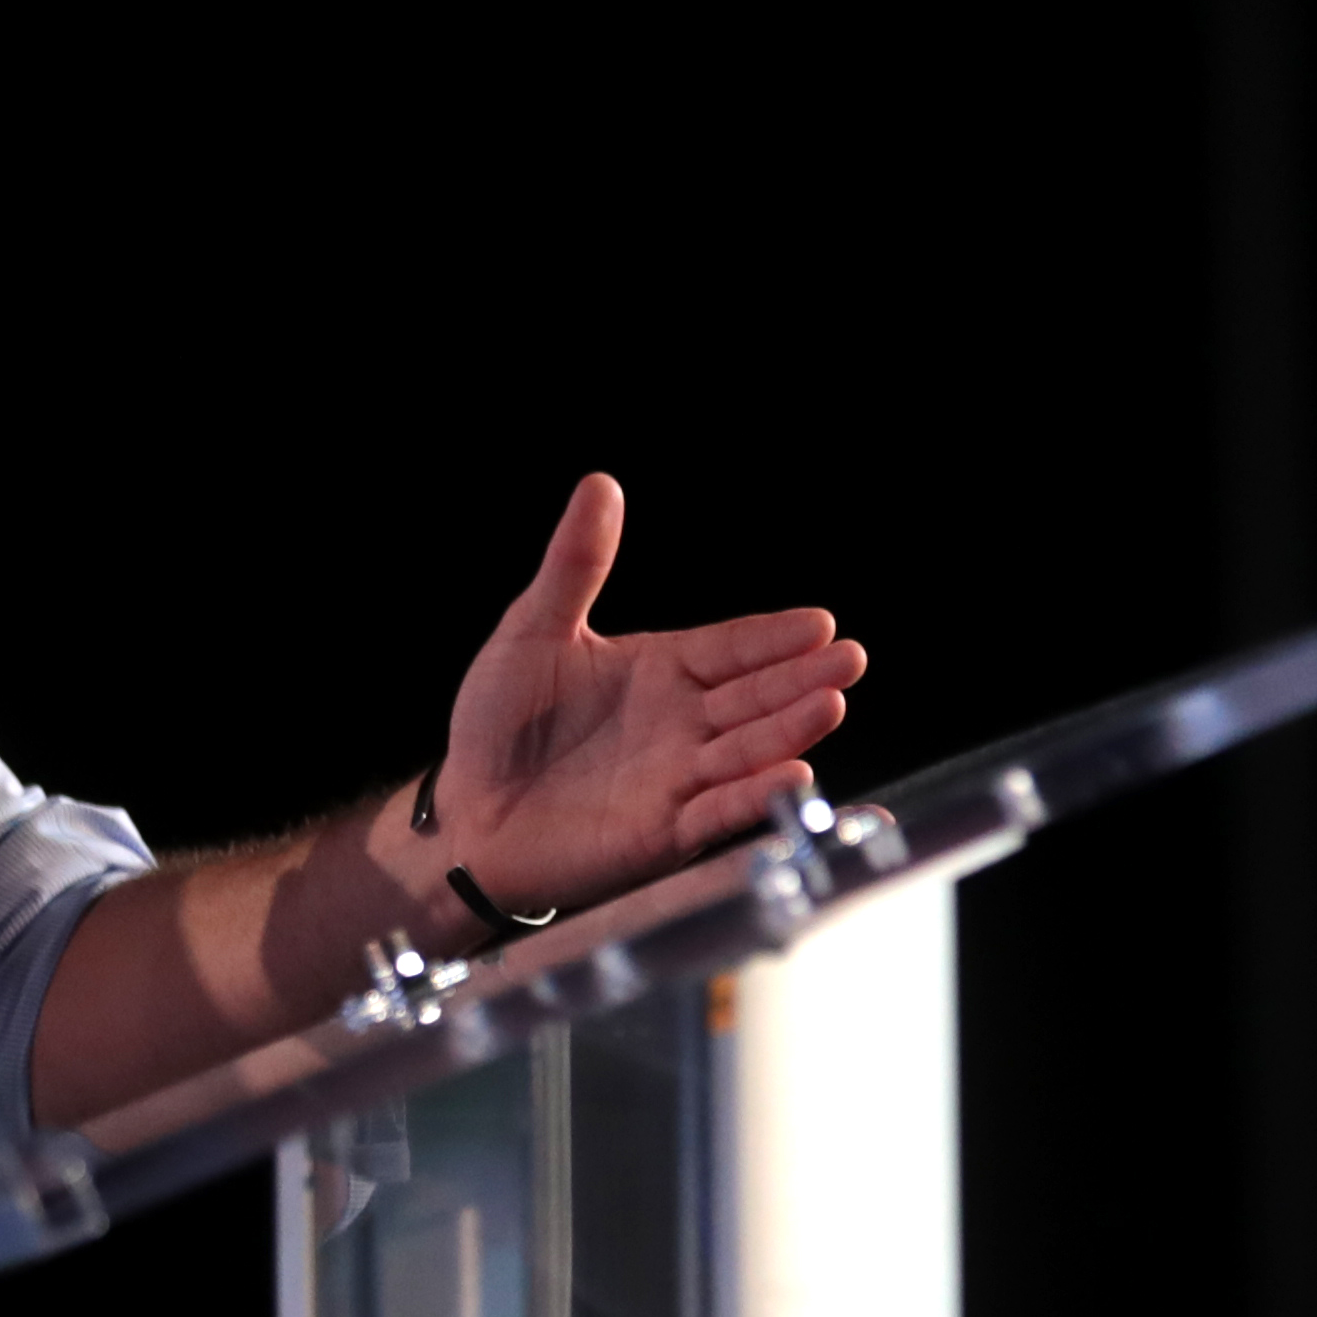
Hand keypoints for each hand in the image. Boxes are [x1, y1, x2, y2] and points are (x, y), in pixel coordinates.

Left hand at [425, 475, 861, 905]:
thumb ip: (575, 564)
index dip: (774, 638)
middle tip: (849, 658)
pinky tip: (789, 776)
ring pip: (747, 750)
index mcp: (662, 671)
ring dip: (789, 730)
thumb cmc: (498, 723)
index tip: (820, 623)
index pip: (732, 648)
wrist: (466, 811)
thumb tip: (600, 484)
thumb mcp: (533, 629)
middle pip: (755, 697)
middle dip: (803, 678)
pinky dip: (750, 797)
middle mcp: (683, 724)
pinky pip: (715, 813)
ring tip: (829, 705)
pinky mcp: (661, 831)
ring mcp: (678, 778)